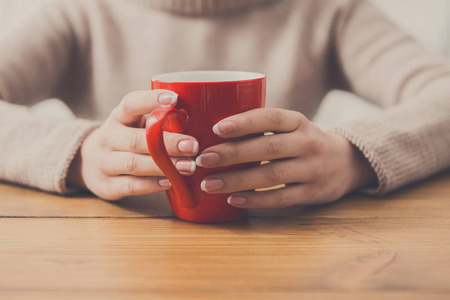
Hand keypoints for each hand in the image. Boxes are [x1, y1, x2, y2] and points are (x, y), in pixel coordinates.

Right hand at [67, 90, 198, 199]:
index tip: (174, 98)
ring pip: (134, 163)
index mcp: (118, 117)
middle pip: (137, 139)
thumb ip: (158, 121)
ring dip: (163, 166)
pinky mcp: (107, 185)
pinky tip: (171, 182)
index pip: (130, 104)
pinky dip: (152, 184)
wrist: (88, 162)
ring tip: (189, 166)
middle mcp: (108, 138)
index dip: (150, 100)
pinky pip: (131, 185)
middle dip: (168, 142)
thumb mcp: (134, 124)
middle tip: (193, 145)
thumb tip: (201, 119)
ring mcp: (104, 162)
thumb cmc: (126, 139)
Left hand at [196, 108, 376, 208]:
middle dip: (233, 154)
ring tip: (209, 184)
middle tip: (203, 159)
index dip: (244, 122)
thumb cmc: (303, 142)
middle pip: (268, 148)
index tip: (216, 128)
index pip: (271, 117)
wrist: (346, 162)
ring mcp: (313, 169)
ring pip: (272, 175)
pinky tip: (233, 199)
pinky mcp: (313, 192)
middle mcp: (308, 143)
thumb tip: (212, 132)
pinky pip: (281, 198)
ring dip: (238, 180)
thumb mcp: (291, 126)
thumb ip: (263, 127)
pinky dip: (256, 200)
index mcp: (298, 121)